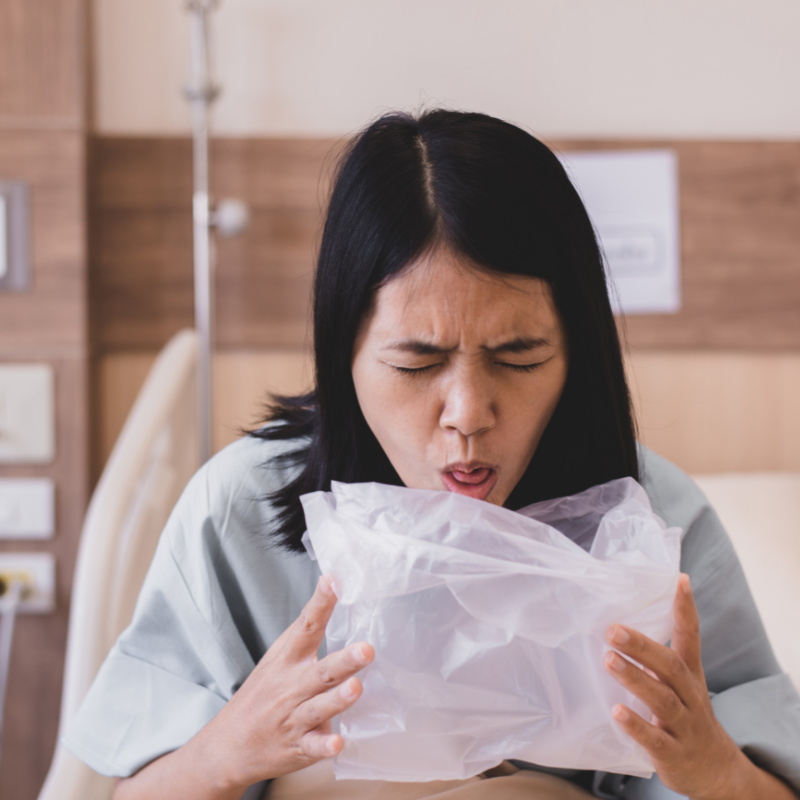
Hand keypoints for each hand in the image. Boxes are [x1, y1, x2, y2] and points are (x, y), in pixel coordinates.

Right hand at [200, 575, 373, 789]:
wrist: (227, 746)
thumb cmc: (260, 695)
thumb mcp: (276, 659)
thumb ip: (304, 635)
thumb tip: (332, 596)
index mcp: (286, 661)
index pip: (305, 627)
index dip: (320, 604)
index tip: (333, 582)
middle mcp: (290, 688)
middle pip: (321, 672)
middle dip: (344, 661)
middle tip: (366, 649)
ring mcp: (293, 719)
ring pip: (319, 708)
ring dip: (337, 699)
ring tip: (356, 687)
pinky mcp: (297, 748)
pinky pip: (312, 748)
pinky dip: (323, 747)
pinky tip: (337, 743)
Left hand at [603, 574, 742, 799]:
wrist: (715, 772)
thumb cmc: (684, 715)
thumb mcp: (678, 684)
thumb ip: (652, 657)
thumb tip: (614, 620)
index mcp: (689, 674)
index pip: (691, 636)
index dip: (686, 608)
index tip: (679, 580)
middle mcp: (690, 695)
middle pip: (670, 666)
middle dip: (642, 646)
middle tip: (613, 629)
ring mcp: (684, 725)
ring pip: (662, 699)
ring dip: (634, 678)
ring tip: (609, 660)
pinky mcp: (674, 754)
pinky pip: (655, 740)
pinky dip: (636, 726)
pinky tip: (617, 712)